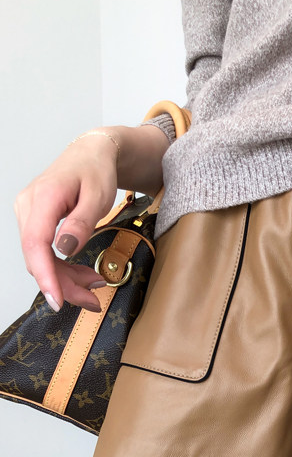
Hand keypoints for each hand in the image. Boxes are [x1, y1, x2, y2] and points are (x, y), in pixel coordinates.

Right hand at [14, 132, 121, 313]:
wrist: (91, 155)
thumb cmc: (96, 171)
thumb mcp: (98, 196)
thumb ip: (82, 223)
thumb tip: (64, 249)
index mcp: (43, 197)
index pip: (35, 243)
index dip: (45, 275)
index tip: (58, 300)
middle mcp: (28, 206)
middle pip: (37, 257)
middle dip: (64, 284)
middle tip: (92, 301)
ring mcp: (28, 214)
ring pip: (40, 259)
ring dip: (66, 279)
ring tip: (95, 284)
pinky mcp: (34, 222)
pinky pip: (44, 253)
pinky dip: (63, 268)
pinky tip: (83, 275)